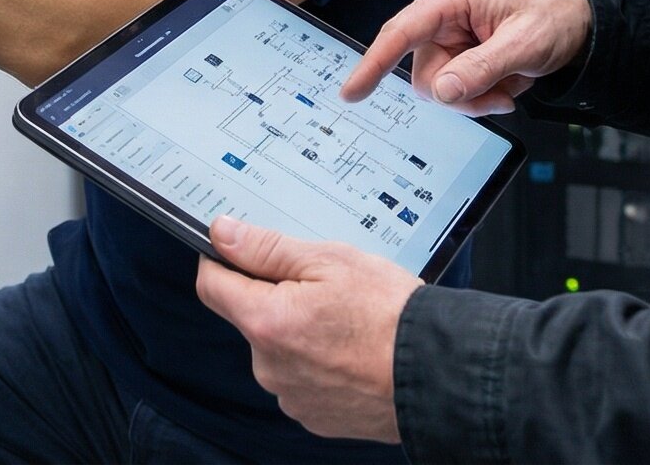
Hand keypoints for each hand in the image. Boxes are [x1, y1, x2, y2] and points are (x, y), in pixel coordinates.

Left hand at [195, 216, 416, 443]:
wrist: (438, 374)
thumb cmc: (391, 316)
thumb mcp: (330, 260)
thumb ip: (267, 247)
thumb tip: (222, 234)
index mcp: (266, 322)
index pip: (211, 284)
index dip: (222, 259)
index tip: (240, 249)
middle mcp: (269, 366)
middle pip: (249, 317)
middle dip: (275, 297)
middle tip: (323, 286)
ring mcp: (291, 396)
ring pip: (278, 349)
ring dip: (299, 332)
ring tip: (346, 321)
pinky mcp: (314, 416)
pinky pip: (301, 379)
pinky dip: (319, 362)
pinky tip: (351, 350)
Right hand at [343, 0, 592, 113]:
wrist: (577, 19)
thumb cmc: (552, 15)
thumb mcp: (524, 43)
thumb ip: (482, 67)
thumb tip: (444, 91)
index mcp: (451, 0)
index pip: (401, 32)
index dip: (373, 63)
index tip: (352, 91)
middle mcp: (443, 19)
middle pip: (425, 74)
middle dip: (460, 94)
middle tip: (499, 95)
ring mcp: (450, 40)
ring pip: (440, 89)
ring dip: (475, 99)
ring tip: (508, 87)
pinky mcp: (459, 58)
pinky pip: (455, 92)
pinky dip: (481, 97)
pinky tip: (505, 85)